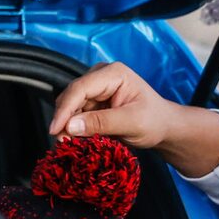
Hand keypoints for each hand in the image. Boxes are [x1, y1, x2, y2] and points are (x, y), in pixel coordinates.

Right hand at [48, 61, 218, 179]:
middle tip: (62, 142)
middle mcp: (101, 76)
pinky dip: (74, 128)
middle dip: (64, 119)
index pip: (80, 88)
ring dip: (68, 125)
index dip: (65, 109)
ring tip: (69, 144)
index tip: (55, 130)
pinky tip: (76, 140)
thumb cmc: (154, 121)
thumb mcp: (131, 123)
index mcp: (113, 74)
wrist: (163, 126)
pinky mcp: (93, 101)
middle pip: (72, 96)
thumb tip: (70, 126)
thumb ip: (102, 123)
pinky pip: (76, 114)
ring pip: (71, 106)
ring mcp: (96, 88)